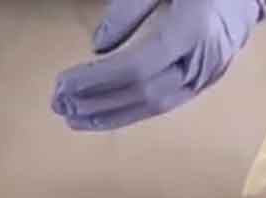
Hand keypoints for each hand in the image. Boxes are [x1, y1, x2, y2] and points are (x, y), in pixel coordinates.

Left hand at [52, 0, 265, 130]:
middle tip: (59, 106)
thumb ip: (129, 10)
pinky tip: (108, 114)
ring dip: (112, 116)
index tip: (64, 82)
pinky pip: (166, 104)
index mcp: (190, 32)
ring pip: (155, 107)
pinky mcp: (205, 83)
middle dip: (98, 103)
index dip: (97, 79)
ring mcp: (206, 77)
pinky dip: (134, 111)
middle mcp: (200, 63)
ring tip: (76, 119)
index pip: (135, 68)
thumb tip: (98, 46)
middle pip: (143, 94)